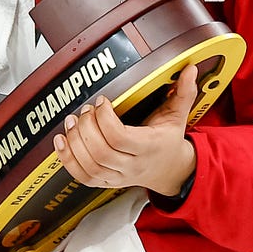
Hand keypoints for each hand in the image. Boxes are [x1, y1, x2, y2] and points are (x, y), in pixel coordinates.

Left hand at [52, 66, 199, 197]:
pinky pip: (83, 177)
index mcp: (149, 147)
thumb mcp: (179, 116)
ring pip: (89, 165)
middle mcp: (132, 164)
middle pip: (101, 151)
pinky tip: (62, 142)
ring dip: (74, 143)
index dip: (104, 118)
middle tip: (84, 110)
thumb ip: (184, 92)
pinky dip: (68, 160)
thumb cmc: (168, 141)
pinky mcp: (106, 182)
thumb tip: (190, 69)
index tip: (101, 102)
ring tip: (71, 122)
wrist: (170, 171)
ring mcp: (118, 176)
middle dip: (86, 128)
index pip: (120, 137)